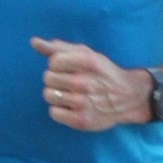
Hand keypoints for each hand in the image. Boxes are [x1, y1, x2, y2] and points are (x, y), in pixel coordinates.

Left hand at [30, 37, 151, 130]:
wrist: (129, 97)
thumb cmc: (102, 73)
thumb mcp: (86, 54)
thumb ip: (58, 48)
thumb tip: (34, 42)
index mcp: (87, 62)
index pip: (53, 61)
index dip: (57, 64)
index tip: (68, 68)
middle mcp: (84, 82)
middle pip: (48, 78)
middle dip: (55, 79)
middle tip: (69, 82)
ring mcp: (83, 103)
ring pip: (48, 95)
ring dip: (56, 94)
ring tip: (69, 94)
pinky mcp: (81, 120)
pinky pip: (53, 113)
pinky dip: (58, 110)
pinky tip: (70, 107)